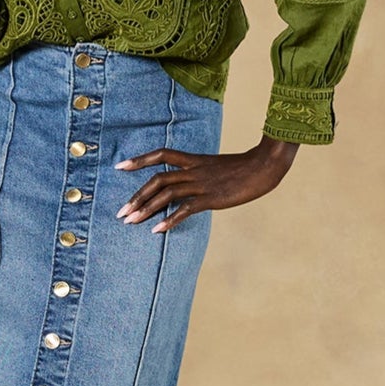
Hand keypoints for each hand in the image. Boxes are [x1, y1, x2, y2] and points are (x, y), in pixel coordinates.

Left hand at [114, 136, 298, 231]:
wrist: (264, 167)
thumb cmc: (243, 168)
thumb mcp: (215, 167)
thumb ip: (198, 174)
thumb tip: (186, 186)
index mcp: (194, 160)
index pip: (161, 154)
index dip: (139, 160)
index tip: (120, 167)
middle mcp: (193, 170)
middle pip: (157, 180)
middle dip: (136, 196)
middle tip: (121, 212)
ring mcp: (201, 184)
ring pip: (166, 195)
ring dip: (146, 209)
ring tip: (130, 222)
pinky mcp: (211, 198)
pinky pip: (185, 209)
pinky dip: (169, 220)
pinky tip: (157, 231)